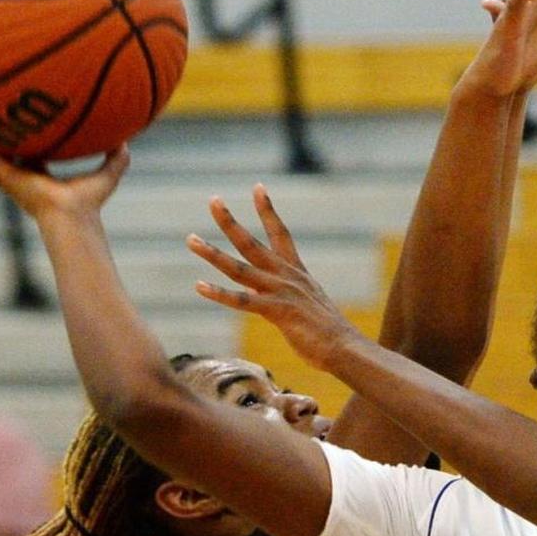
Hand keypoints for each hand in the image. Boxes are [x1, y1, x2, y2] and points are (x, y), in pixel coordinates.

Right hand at [0, 111, 129, 220]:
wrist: (73, 216)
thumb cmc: (90, 202)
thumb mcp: (108, 172)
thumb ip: (116, 156)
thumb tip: (128, 139)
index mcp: (37, 168)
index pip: (21, 145)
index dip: (11, 130)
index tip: (4, 113)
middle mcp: (16, 170)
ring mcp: (3, 172)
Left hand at [186, 185, 364, 370]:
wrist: (346, 348)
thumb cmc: (327, 333)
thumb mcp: (304, 306)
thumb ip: (279, 294)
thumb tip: (256, 290)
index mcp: (296, 272)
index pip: (280, 233)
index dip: (268, 210)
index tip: (257, 187)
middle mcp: (287, 276)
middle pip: (252, 243)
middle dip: (230, 222)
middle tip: (213, 200)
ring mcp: (282, 292)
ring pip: (240, 268)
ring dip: (213, 253)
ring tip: (191, 240)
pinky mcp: (278, 311)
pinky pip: (243, 301)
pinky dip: (219, 294)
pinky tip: (199, 286)